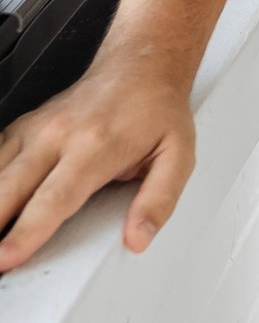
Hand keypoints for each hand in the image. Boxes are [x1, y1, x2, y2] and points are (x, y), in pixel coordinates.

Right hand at [0, 52, 195, 270]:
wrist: (140, 64)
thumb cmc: (156, 110)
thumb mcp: (177, 155)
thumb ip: (159, 200)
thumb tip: (139, 237)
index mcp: (96, 146)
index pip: (53, 199)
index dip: (26, 233)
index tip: (6, 258)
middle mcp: (58, 135)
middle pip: (10, 189)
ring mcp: (35, 128)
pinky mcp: (22, 127)